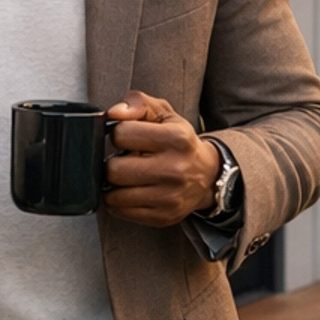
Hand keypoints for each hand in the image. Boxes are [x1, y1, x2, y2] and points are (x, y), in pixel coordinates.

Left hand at [102, 92, 221, 227]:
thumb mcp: (164, 113)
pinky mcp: (162, 216)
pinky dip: (118, 201)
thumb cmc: (178, 142)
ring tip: (127, 176)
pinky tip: (131, 191)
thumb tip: (114, 113)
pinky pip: (120, 211)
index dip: (119, 134)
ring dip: (114, 185)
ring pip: (113, 195)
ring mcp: (169, 197)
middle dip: (113, 163)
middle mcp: (175, 170)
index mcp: (176, 138)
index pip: (121, 134)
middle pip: (114, 169)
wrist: (207, 175)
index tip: (128, 138)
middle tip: (125, 159)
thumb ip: (138, 103)